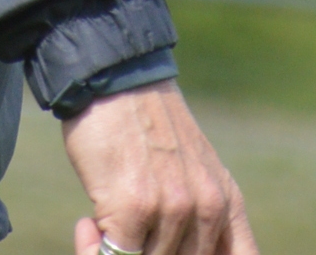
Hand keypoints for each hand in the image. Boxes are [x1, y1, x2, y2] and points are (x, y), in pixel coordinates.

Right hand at [62, 82, 258, 254]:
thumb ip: (202, 218)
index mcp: (227, 203)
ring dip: (122, 250)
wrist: (114, 79)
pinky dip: (94, 249)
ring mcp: (173, 208)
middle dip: (151, 251)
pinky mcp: (135, 207)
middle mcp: (208, 208)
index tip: (182, 247)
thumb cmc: (147, 128)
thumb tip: (191, 251)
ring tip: (105, 219)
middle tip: (130, 232)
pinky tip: (89, 223)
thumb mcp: (194, 170)